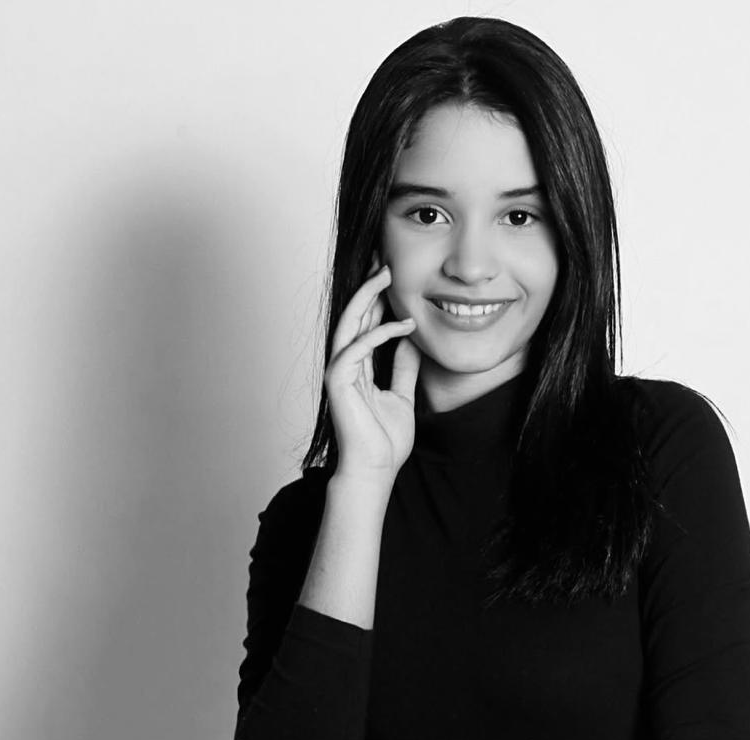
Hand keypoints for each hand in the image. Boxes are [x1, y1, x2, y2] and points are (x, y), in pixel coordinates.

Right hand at [324, 260, 420, 482]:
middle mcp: (344, 364)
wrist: (376, 469)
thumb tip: (412, 341)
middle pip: (354, 314)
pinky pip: (357, 347)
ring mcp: (338, 371)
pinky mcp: (338, 381)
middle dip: (369, 285)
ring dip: (368, 296)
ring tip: (388, 274)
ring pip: (349, 322)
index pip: (365, 322)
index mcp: (357, 366)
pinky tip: (403, 325)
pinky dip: (379, 333)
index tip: (394, 274)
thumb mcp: (402, 395)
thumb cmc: (384, 441)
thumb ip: (403, 368)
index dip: (378, 297)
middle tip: (387, 260)